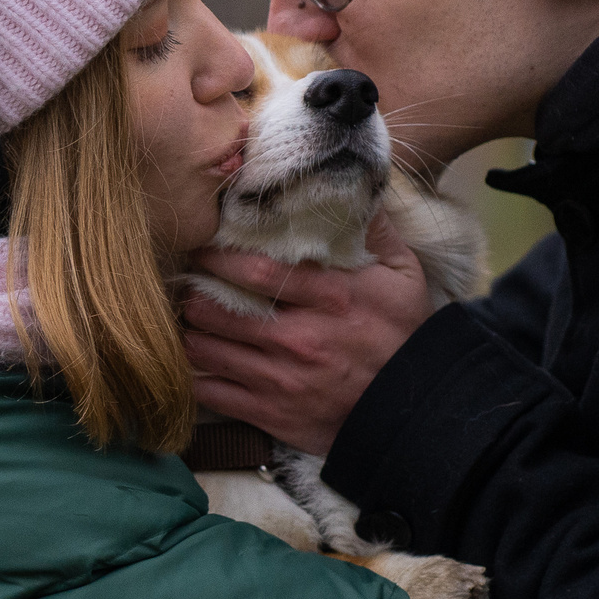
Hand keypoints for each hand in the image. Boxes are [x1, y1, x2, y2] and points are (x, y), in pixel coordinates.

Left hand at [182, 213, 439, 456]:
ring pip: (208, 352)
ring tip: (187, 320)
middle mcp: (300, 339)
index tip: (202, 247)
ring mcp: (282, 380)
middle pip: (221, 311)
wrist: (413, 409)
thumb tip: (349, 184)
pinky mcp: (272, 414)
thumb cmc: (403, 334)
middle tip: (185, 283)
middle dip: (194, 295)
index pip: (257, 271)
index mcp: (330, 298)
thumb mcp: (403, 275)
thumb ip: (375, 229)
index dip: (219, 257)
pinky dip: (196, 378)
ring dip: (190, 334)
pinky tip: (194, 363)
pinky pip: (214, 395)